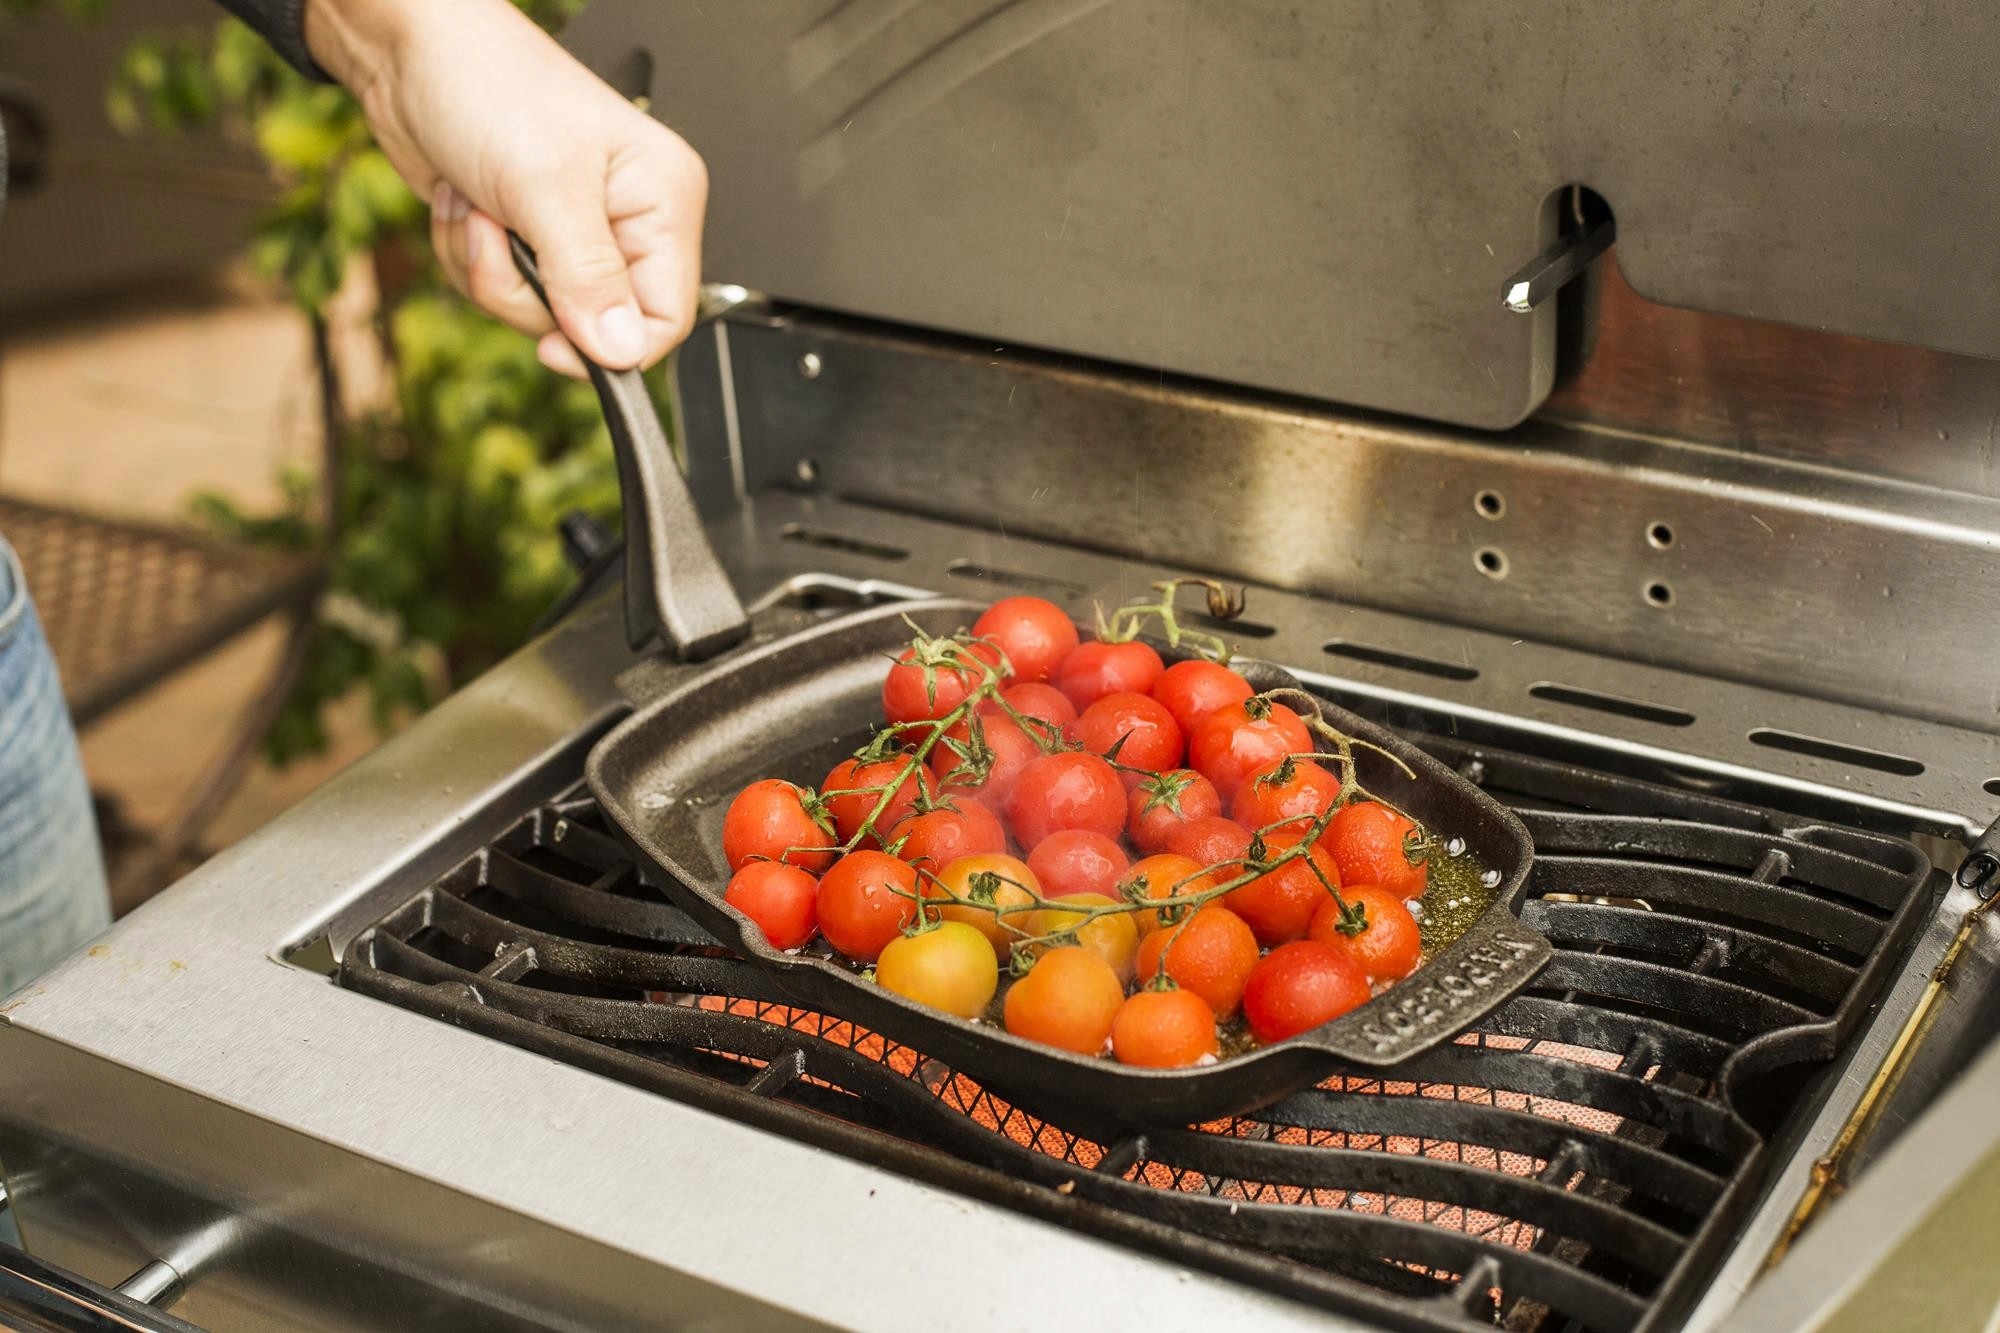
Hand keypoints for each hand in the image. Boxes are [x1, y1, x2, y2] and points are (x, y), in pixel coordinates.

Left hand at [305, 0, 706, 375]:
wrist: (410, 51)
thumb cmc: (489, 82)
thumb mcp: (544, 186)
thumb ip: (587, 277)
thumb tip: (621, 351)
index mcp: (662, 200)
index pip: (666, 318)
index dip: (612, 347)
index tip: (555, 345)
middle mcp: (625, 220)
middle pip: (594, 325)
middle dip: (527, 290)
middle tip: (504, 233)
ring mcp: (573, 233)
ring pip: (540, 312)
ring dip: (488, 268)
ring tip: (480, 206)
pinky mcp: (525, 237)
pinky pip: (501, 289)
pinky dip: (468, 256)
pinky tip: (467, 204)